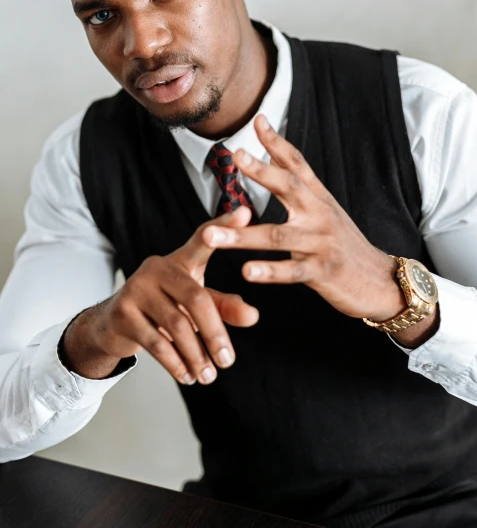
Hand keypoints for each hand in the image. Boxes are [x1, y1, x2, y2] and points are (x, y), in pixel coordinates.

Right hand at [63, 207, 258, 384]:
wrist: (112, 325)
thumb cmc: (163, 309)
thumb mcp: (194, 305)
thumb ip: (225, 307)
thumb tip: (253, 317)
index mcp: (179, 260)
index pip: (202, 239)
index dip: (223, 225)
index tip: (245, 212)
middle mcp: (157, 268)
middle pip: (196, 298)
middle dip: (215, 334)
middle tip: (228, 362)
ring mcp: (137, 288)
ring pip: (177, 326)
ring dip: (196, 356)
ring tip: (209, 376)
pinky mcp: (123, 313)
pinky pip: (156, 342)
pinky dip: (176, 363)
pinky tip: (187, 376)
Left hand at [203, 114, 405, 322]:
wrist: (379, 281)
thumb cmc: (345, 244)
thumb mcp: (325, 208)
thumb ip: (299, 183)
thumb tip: (272, 152)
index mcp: (319, 198)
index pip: (297, 164)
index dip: (277, 142)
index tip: (258, 120)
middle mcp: (320, 215)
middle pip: (290, 187)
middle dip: (262, 171)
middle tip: (236, 157)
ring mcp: (322, 243)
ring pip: (278, 236)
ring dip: (243, 236)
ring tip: (211, 235)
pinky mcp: (323, 272)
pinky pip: (292, 271)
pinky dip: (269, 272)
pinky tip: (247, 271)